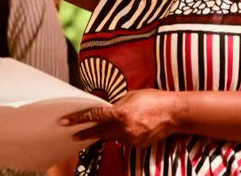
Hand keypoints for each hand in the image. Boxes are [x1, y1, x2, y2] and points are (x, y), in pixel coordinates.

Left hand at [60, 89, 179, 147]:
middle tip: (73, 134)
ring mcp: (131, 139)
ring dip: (105, 133)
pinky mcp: (137, 144)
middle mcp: (124, 128)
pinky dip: (120, 135)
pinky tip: (124, 128)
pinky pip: (123, 140)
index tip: (66, 121)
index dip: (78, 119)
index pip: (94, 116)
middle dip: (85, 133)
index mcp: (120, 113)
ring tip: (97, 129)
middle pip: (98, 132)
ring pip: (111, 137)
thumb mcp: (130, 96)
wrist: (174, 113)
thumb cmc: (153, 100)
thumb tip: (105, 110)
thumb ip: (116, 105)